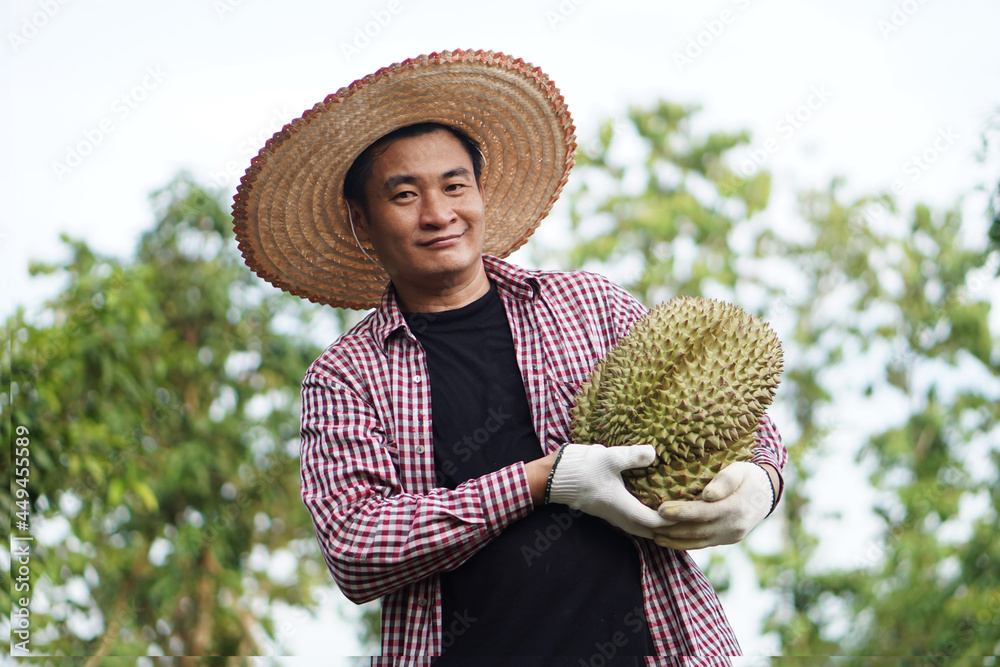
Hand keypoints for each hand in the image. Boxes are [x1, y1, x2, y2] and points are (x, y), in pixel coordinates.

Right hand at [548, 444, 672, 538]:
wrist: (551, 476)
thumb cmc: (580, 468)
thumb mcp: (608, 458)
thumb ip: (632, 456)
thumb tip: (654, 453)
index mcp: (621, 506)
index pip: (654, 521)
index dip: (672, 521)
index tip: (688, 513)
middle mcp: (616, 514)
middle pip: (647, 530)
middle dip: (666, 529)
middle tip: (684, 519)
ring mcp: (608, 513)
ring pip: (636, 526)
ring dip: (653, 524)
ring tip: (670, 514)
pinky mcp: (603, 507)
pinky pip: (628, 519)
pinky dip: (642, 516)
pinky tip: (646, 502)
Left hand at [653, 461, 773, 549]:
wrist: (768, 493)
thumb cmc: (748, 476)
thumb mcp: (739, 470)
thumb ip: (725, 480)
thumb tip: (707, 495)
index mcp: (736, 507)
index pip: (703, 512)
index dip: (681, 512)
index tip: (660, 509)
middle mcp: (734, 526)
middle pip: (698, 531)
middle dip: (672, 530)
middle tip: (650, 525)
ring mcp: (732, 536)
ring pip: (700, 542)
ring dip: (676, 541)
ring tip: (655, 537)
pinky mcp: (729, 540)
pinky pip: (705, 544)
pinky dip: (687, 544)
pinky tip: (671, 540)